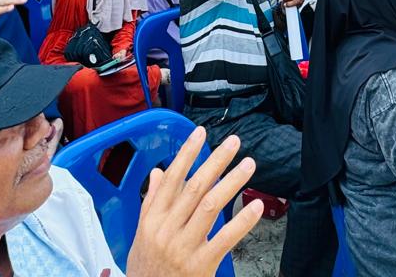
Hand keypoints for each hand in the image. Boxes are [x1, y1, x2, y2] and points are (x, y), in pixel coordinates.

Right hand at [125, 128, 262, 276]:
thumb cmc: (146, 268)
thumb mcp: (141, 234)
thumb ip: (151, 202)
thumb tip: (158, 172)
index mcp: (153, 219)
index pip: (172, 179)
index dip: (187, 153)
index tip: (201, 133)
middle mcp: (167, 229)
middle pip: (195, 187)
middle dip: (215, 161)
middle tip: (234, 143)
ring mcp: (183, 247)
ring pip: (210, 206)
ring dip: (231, 182)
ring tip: (248, 165)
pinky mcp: (200, 266)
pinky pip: (224, 239)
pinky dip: (241, 222)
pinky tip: (254, 207)